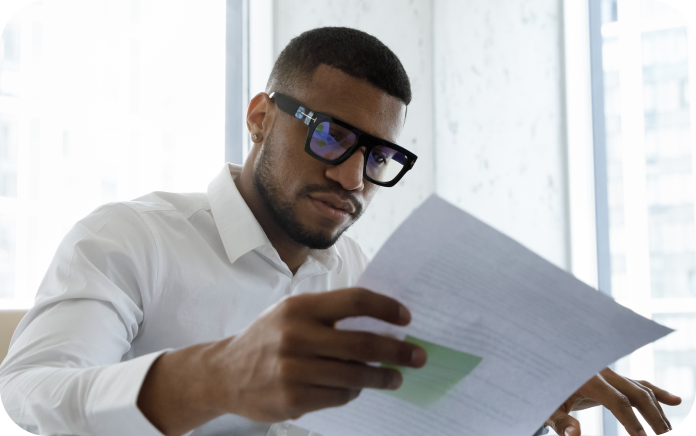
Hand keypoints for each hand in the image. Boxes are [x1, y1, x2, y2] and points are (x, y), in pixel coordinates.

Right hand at [204, 287, 426, 421]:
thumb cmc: (267, 339)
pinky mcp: (293, 398)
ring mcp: (293, 370)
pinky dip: (354, 392)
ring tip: (396, 377)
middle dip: (398, 351)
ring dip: (383, 377)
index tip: (406, 318)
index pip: (354, 301)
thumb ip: (329, 316)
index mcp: (299, 308)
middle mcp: (295, 336)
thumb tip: (380, 324)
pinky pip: (339, 396)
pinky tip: (356, 388)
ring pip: (355, 375)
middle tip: (418, 355)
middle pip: (362, 343)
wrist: (224, 373)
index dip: (385, 308)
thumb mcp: (291, 314)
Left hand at [545, 367, 681, 435]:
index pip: (617, 400)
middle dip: (654, 416)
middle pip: (636, 392)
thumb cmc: (543, 392)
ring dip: (658, 409)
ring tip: (667, 431)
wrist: (541, 370)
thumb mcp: (547, 408)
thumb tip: (575, 434)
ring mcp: (609, 372)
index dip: (631, 420)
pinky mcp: (613, 377)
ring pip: (641, 388)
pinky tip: (676, 401)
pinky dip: (656, 392)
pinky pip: (638, 383)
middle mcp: (602, 371)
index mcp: (586, 377)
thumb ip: (561, 422)